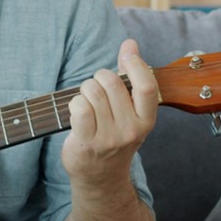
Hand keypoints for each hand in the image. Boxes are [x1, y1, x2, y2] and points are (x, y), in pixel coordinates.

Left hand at [62, 39, 157, 187]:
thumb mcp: (128, 109)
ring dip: (85, 90)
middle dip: (100, 77)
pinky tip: (77, 113)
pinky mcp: (87, 143)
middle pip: (112, 83)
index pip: (146, 86)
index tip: (128, 55)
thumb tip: (130, 43)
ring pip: (92, 92)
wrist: (100, 177)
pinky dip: (74, 103)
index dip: (136, 64)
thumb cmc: (113, 135)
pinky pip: (79, 107)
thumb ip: (129, 75)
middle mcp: (130, 129)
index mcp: (146, 120)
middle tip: (97, 89)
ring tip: (87, 102)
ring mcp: (109, 138)